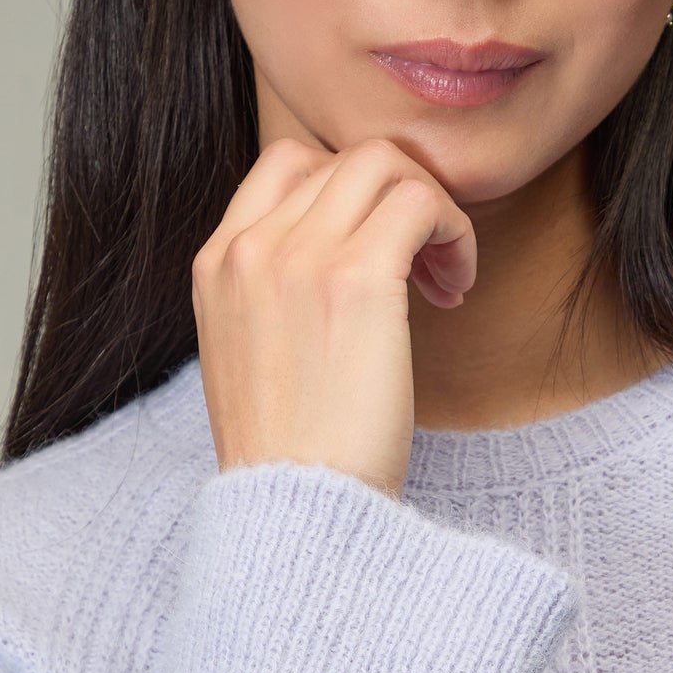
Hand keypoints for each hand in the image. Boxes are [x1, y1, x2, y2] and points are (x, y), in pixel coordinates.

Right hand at [192, 134, 476, 499]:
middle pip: (341, 159)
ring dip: (431, 210)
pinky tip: (455, 288)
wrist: (297, 514)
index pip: (287, 167)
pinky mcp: (357, 279)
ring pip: (385, 166)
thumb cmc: (294, 461)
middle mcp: (249, 249)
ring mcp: (298, 257)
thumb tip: (340, 271)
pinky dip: (453, 231)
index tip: (380, 256)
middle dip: (397, 200)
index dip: (349, 196)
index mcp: (217, 265)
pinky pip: (422, 202)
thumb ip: (276, 301)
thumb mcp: (255, 363)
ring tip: (444, 279)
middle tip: (425, 268)